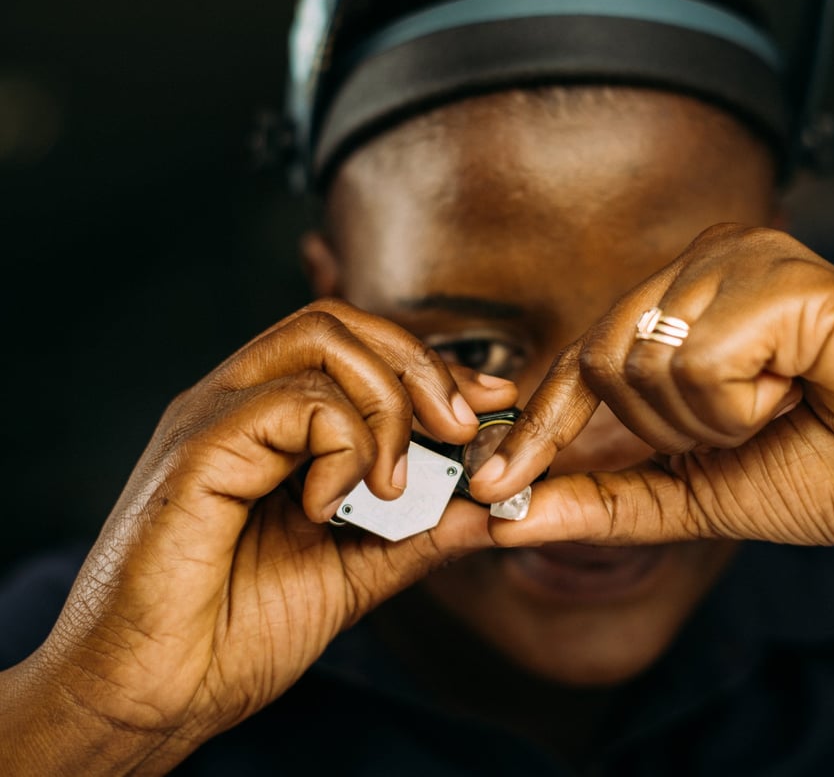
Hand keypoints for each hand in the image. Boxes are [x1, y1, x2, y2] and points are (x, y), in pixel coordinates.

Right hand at [3, 299, 514, 773]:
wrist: (153, 695)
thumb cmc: (236, 634)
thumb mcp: (355, 573)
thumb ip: (419, 533)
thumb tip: (493, 505)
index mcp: (270, 424)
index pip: (357, 349)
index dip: (432, 365)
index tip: (492, 398)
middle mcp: (238, 403)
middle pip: (341, 323)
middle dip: (422, 365)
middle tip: (463, 427)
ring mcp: (213, 417)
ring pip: (322, 341)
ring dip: (387, 405)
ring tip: (395, 481)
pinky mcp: (197, 448)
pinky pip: (294, 402)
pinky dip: (339, 447)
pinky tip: (326, 508)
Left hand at [473, 225, 833, 557]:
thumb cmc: (828, 467)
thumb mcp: (693, 494)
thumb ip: (601, 502)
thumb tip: (506, 517)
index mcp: (678, 308)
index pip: (579, 364)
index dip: (538, 430)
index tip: (490, 488)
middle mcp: (700, 268)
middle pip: (600, 360)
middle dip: (667, 430)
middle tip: (749, 424)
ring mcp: (737, 260)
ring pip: (644, 362)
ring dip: (713, 419)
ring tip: (783, 400)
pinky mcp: (776, 272)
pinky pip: (701, 360)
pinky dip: (745, 402)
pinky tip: (801, 383)